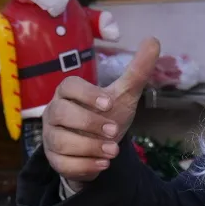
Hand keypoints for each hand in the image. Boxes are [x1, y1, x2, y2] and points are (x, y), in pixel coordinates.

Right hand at [41, 37, 159, 184]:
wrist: (100, 147)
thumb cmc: (107, 116)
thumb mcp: (124, 95)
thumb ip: (137, 70)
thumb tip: (153, 40)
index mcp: (69, 92)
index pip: (68, 86)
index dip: (87, 94)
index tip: (109, 103)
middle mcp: (54, 112)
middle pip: (61, 113)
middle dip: (89, 123)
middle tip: (115, 132)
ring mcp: (51, 137)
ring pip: (60, 141)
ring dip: (89, 147)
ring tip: (113, 151)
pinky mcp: (54, 160)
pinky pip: (62, 164)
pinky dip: (84, 166)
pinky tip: (103, 164)